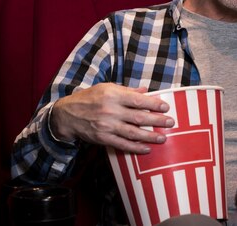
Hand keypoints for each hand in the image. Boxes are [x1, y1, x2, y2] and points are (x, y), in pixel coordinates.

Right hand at [50, 83, 174, 153]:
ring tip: (163, 138)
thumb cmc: (89, 98)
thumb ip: (127, 90)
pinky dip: (135, 148)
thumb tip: (145, 91)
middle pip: (138, 117)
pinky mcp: (103, 138)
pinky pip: (122, 144)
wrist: (67, 115)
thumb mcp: (107, 88)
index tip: (165, 107)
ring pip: (133, 133)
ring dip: (150, 136)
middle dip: (157, 120)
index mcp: (113, 95)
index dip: (153, 104)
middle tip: (170, 122)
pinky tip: (146, 148)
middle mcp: (110, 110)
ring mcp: (107, 126)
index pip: (138, 100)